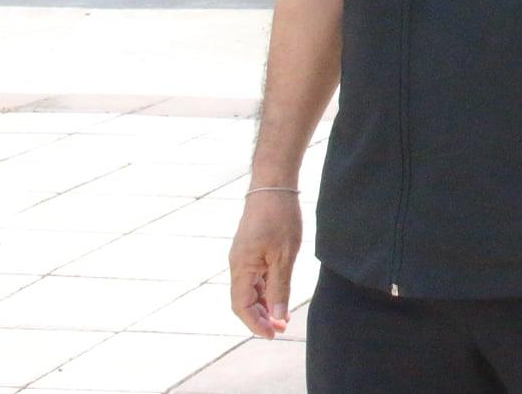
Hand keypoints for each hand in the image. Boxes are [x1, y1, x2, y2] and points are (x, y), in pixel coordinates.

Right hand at [228, 191, 301, 337]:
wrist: (273, 185)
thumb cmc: (280, 217)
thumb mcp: (284, 255)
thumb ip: (280, 287)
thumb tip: (278, 317)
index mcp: (241, 268)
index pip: (241, 306)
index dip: (255, 324)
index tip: (273, 335)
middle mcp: (237, 265)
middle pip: (244, 301)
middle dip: (261, 318)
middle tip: (282, 329)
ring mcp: (243, 257)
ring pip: (249, 290)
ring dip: (264, 306)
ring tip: (282, 318)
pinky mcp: (250, 250)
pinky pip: (254, 278)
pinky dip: (266, 290)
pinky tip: (279, 295)